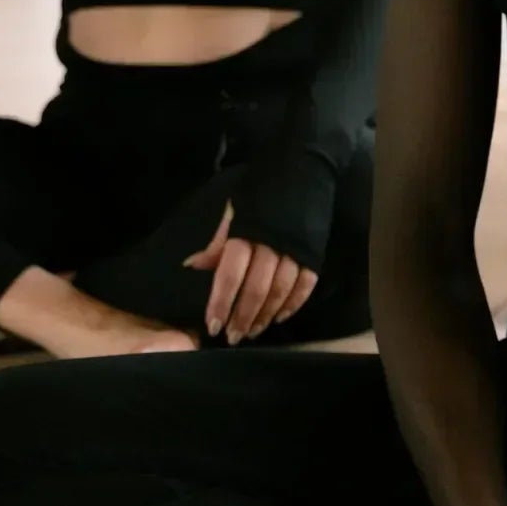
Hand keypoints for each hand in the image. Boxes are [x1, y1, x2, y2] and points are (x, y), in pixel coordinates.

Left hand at [183, 203, 317, 343]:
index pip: (230, 275)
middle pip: (255, 289)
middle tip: (232, 337)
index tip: (213, 326)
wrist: (303, 168)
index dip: (220, 303)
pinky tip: (280, 317)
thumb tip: (192, 267)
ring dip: (265, 315)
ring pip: (280, 291)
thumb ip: (217, 242)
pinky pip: (305, 286)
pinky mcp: (315, 253)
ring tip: (253, 331)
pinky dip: (293, 304)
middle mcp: (272, 245)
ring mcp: (296, 250)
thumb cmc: (261, 192)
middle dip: (242, 317)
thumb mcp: (234, 211)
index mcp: (247, 234)